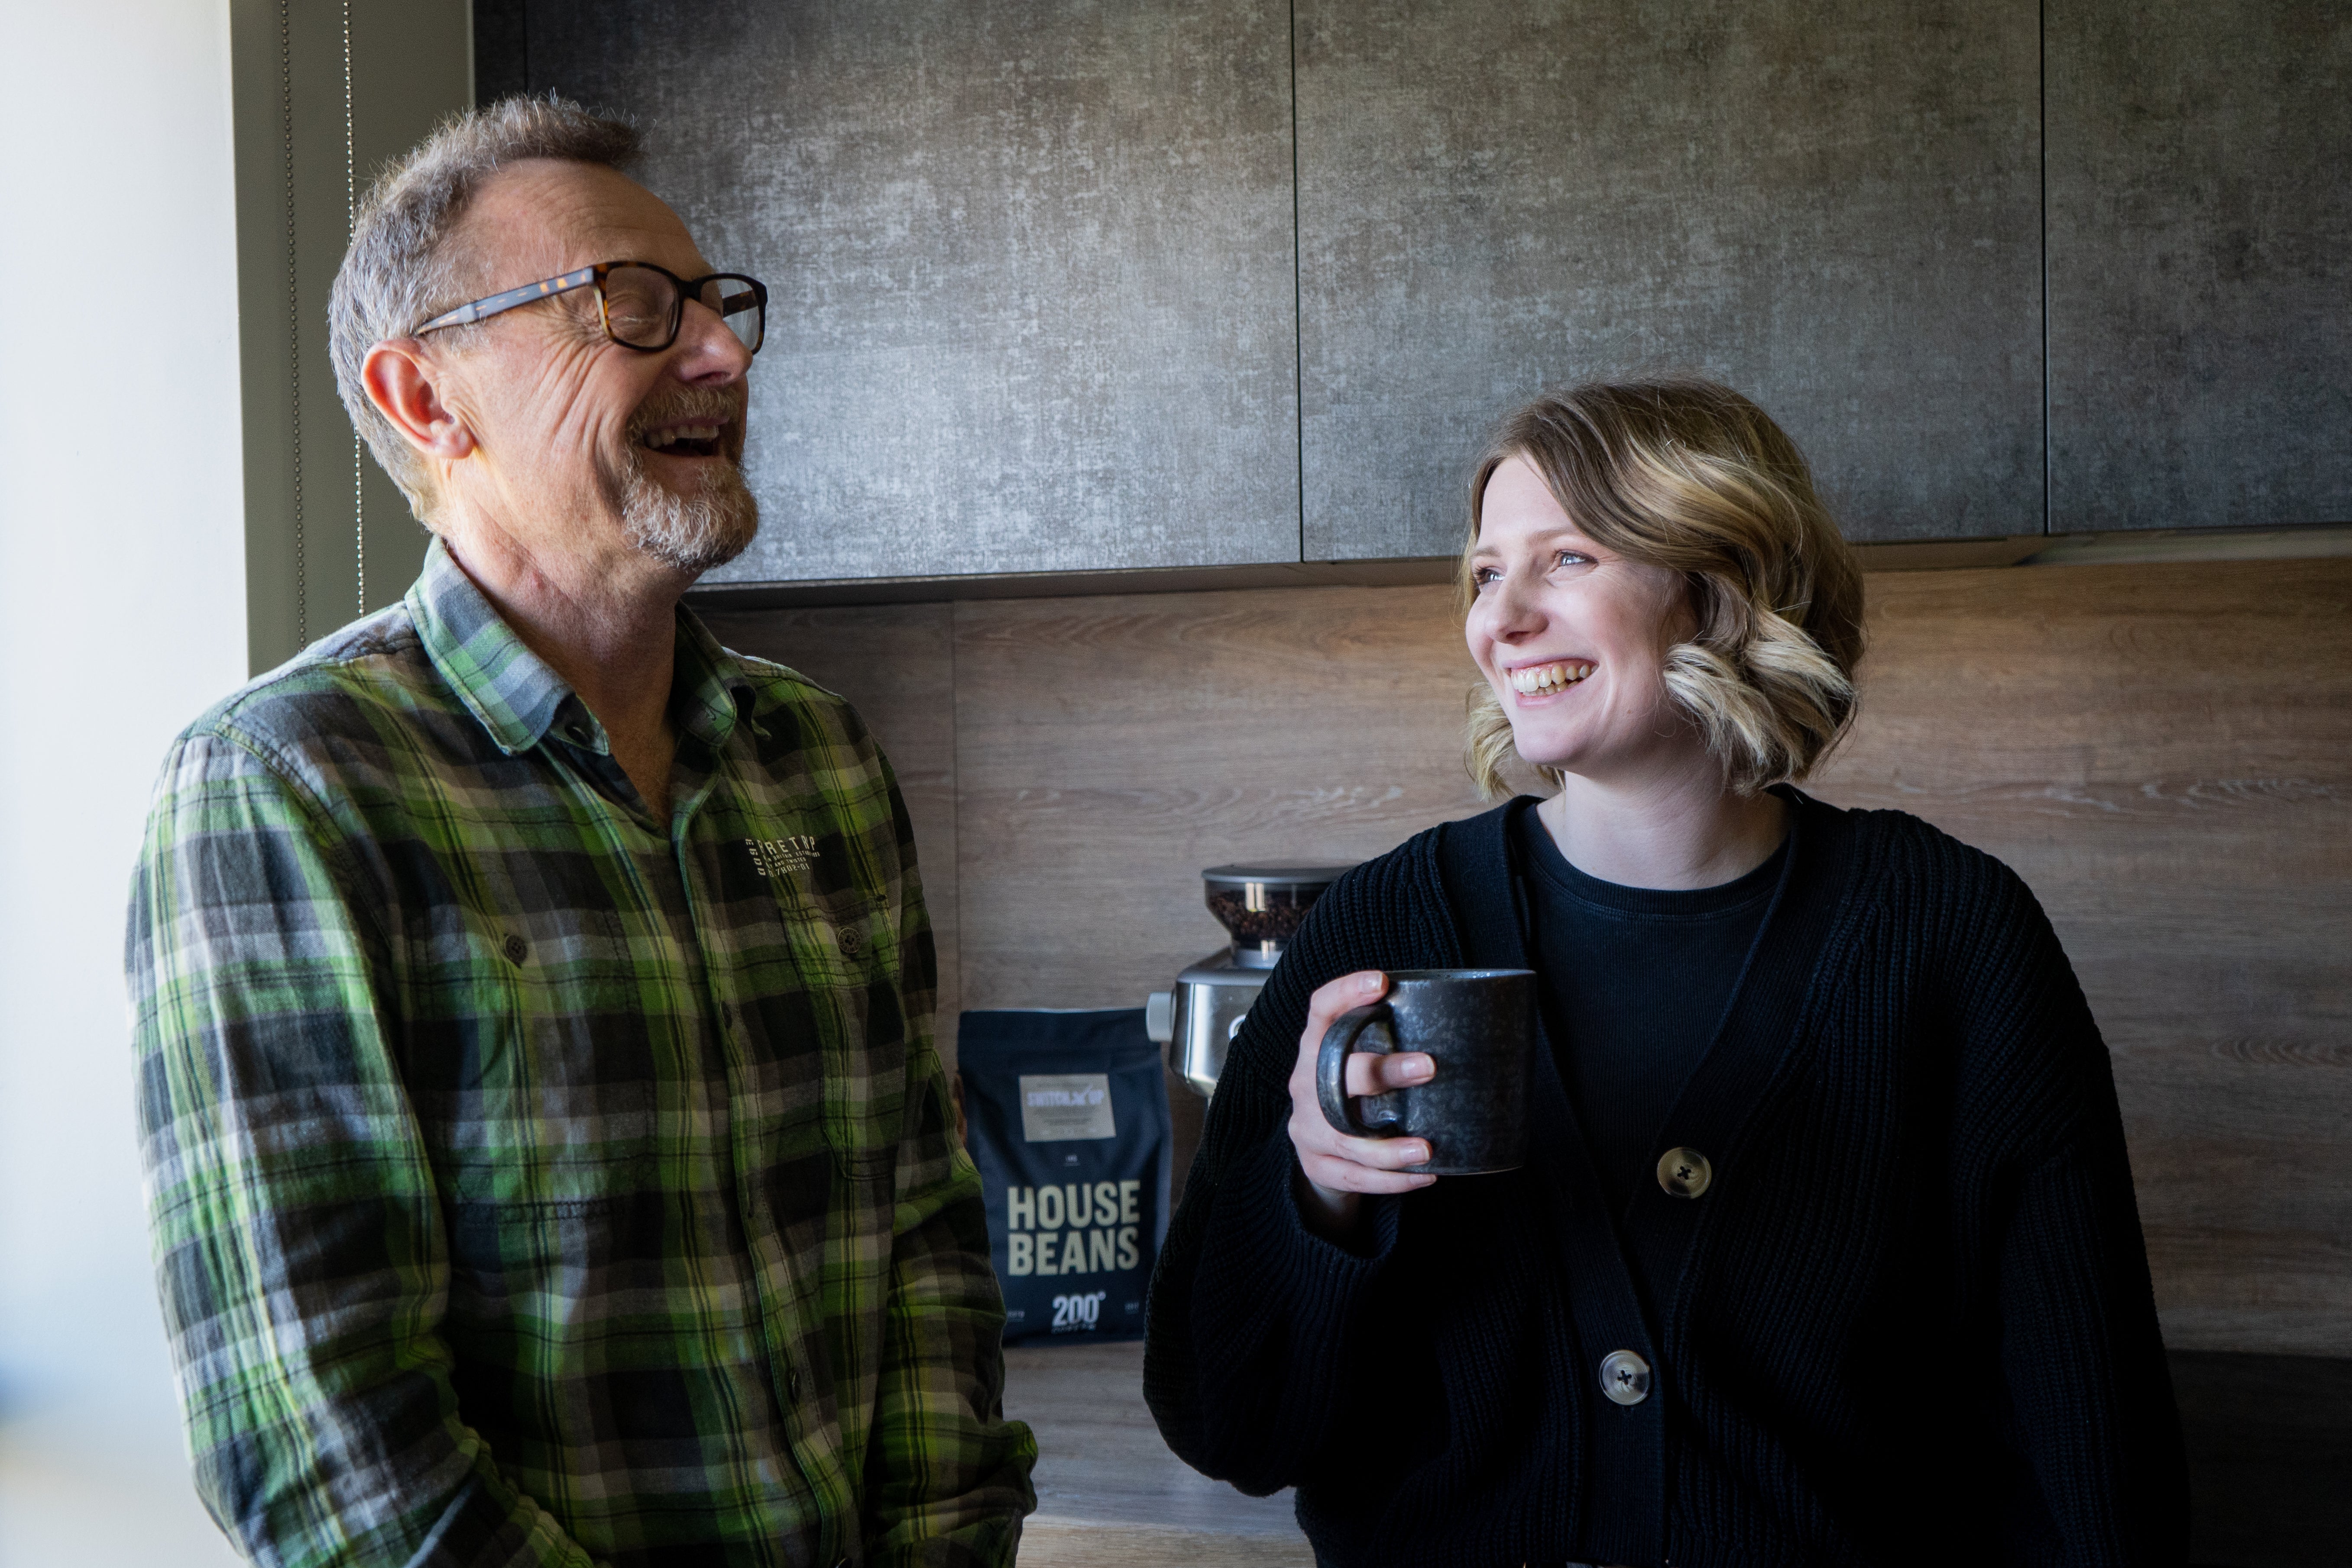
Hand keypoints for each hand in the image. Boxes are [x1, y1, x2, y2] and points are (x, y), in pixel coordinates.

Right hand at [1285, 970, 1436, 1240]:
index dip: (1346, 992)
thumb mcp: (1360, 1062)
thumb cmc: (1356, 1095)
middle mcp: (1304, 1083)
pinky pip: (1354, 1177)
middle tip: (1428, 1067)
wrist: (1321, 1154)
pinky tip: (1426, 1175)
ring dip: (1388, 1146)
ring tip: (1428, 1149)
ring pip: (1344, 1137)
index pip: (1321, 1009)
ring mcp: (1306, 1127)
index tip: (1382, 982)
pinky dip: (1391, 1180)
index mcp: (1316, 1047)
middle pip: (1335, 1074)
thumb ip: (1392, 1045)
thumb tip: (1472, 1024)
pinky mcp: (1317, 1165)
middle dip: (1381, 1070)